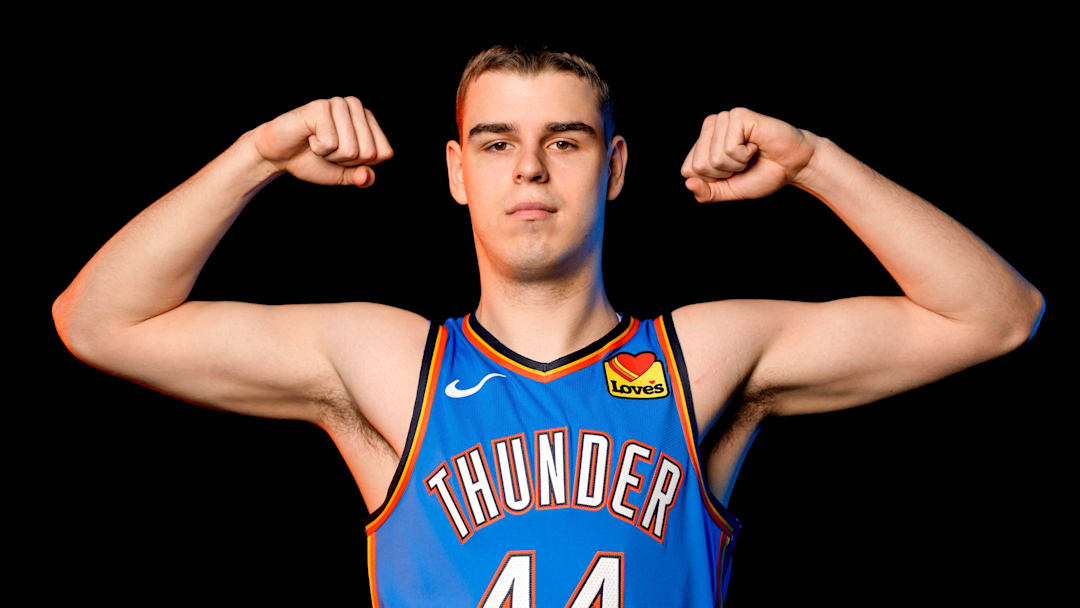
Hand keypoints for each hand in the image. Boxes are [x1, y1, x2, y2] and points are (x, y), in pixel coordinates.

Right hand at [252, 97, 393, 186]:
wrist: (278, 155)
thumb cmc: (311, 160)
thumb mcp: (342, 174)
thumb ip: (360, 176)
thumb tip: (368, 177)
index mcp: (367, 120)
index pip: (384, 153)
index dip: (360, 164)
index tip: (341, 156)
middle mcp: (356, 107)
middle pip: (369, 152)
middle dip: (345, 161)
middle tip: (326, 149)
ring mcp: (338, 104)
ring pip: (351, 149)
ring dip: (330, 155)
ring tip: (316, 142)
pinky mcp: (321, 106)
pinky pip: (331, 143)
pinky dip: (318, 148)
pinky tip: (308, 136)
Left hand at [680, 107, 815, 201]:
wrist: (793, 166)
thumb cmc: (762, 174)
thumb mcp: (729, 190)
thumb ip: (707, 193)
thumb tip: (688, 183)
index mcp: (703, 142)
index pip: (688, 170)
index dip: (712, 180)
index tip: (732, 172)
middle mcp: (710, 126)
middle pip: (700, 165)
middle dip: (725, 173)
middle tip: (744, 162)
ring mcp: (724, 118)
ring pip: (715, 158)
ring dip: (737, 164)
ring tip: (750, 153)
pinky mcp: (738, 115)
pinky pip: (730, 149)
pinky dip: (745, 155)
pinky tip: (755, 145)